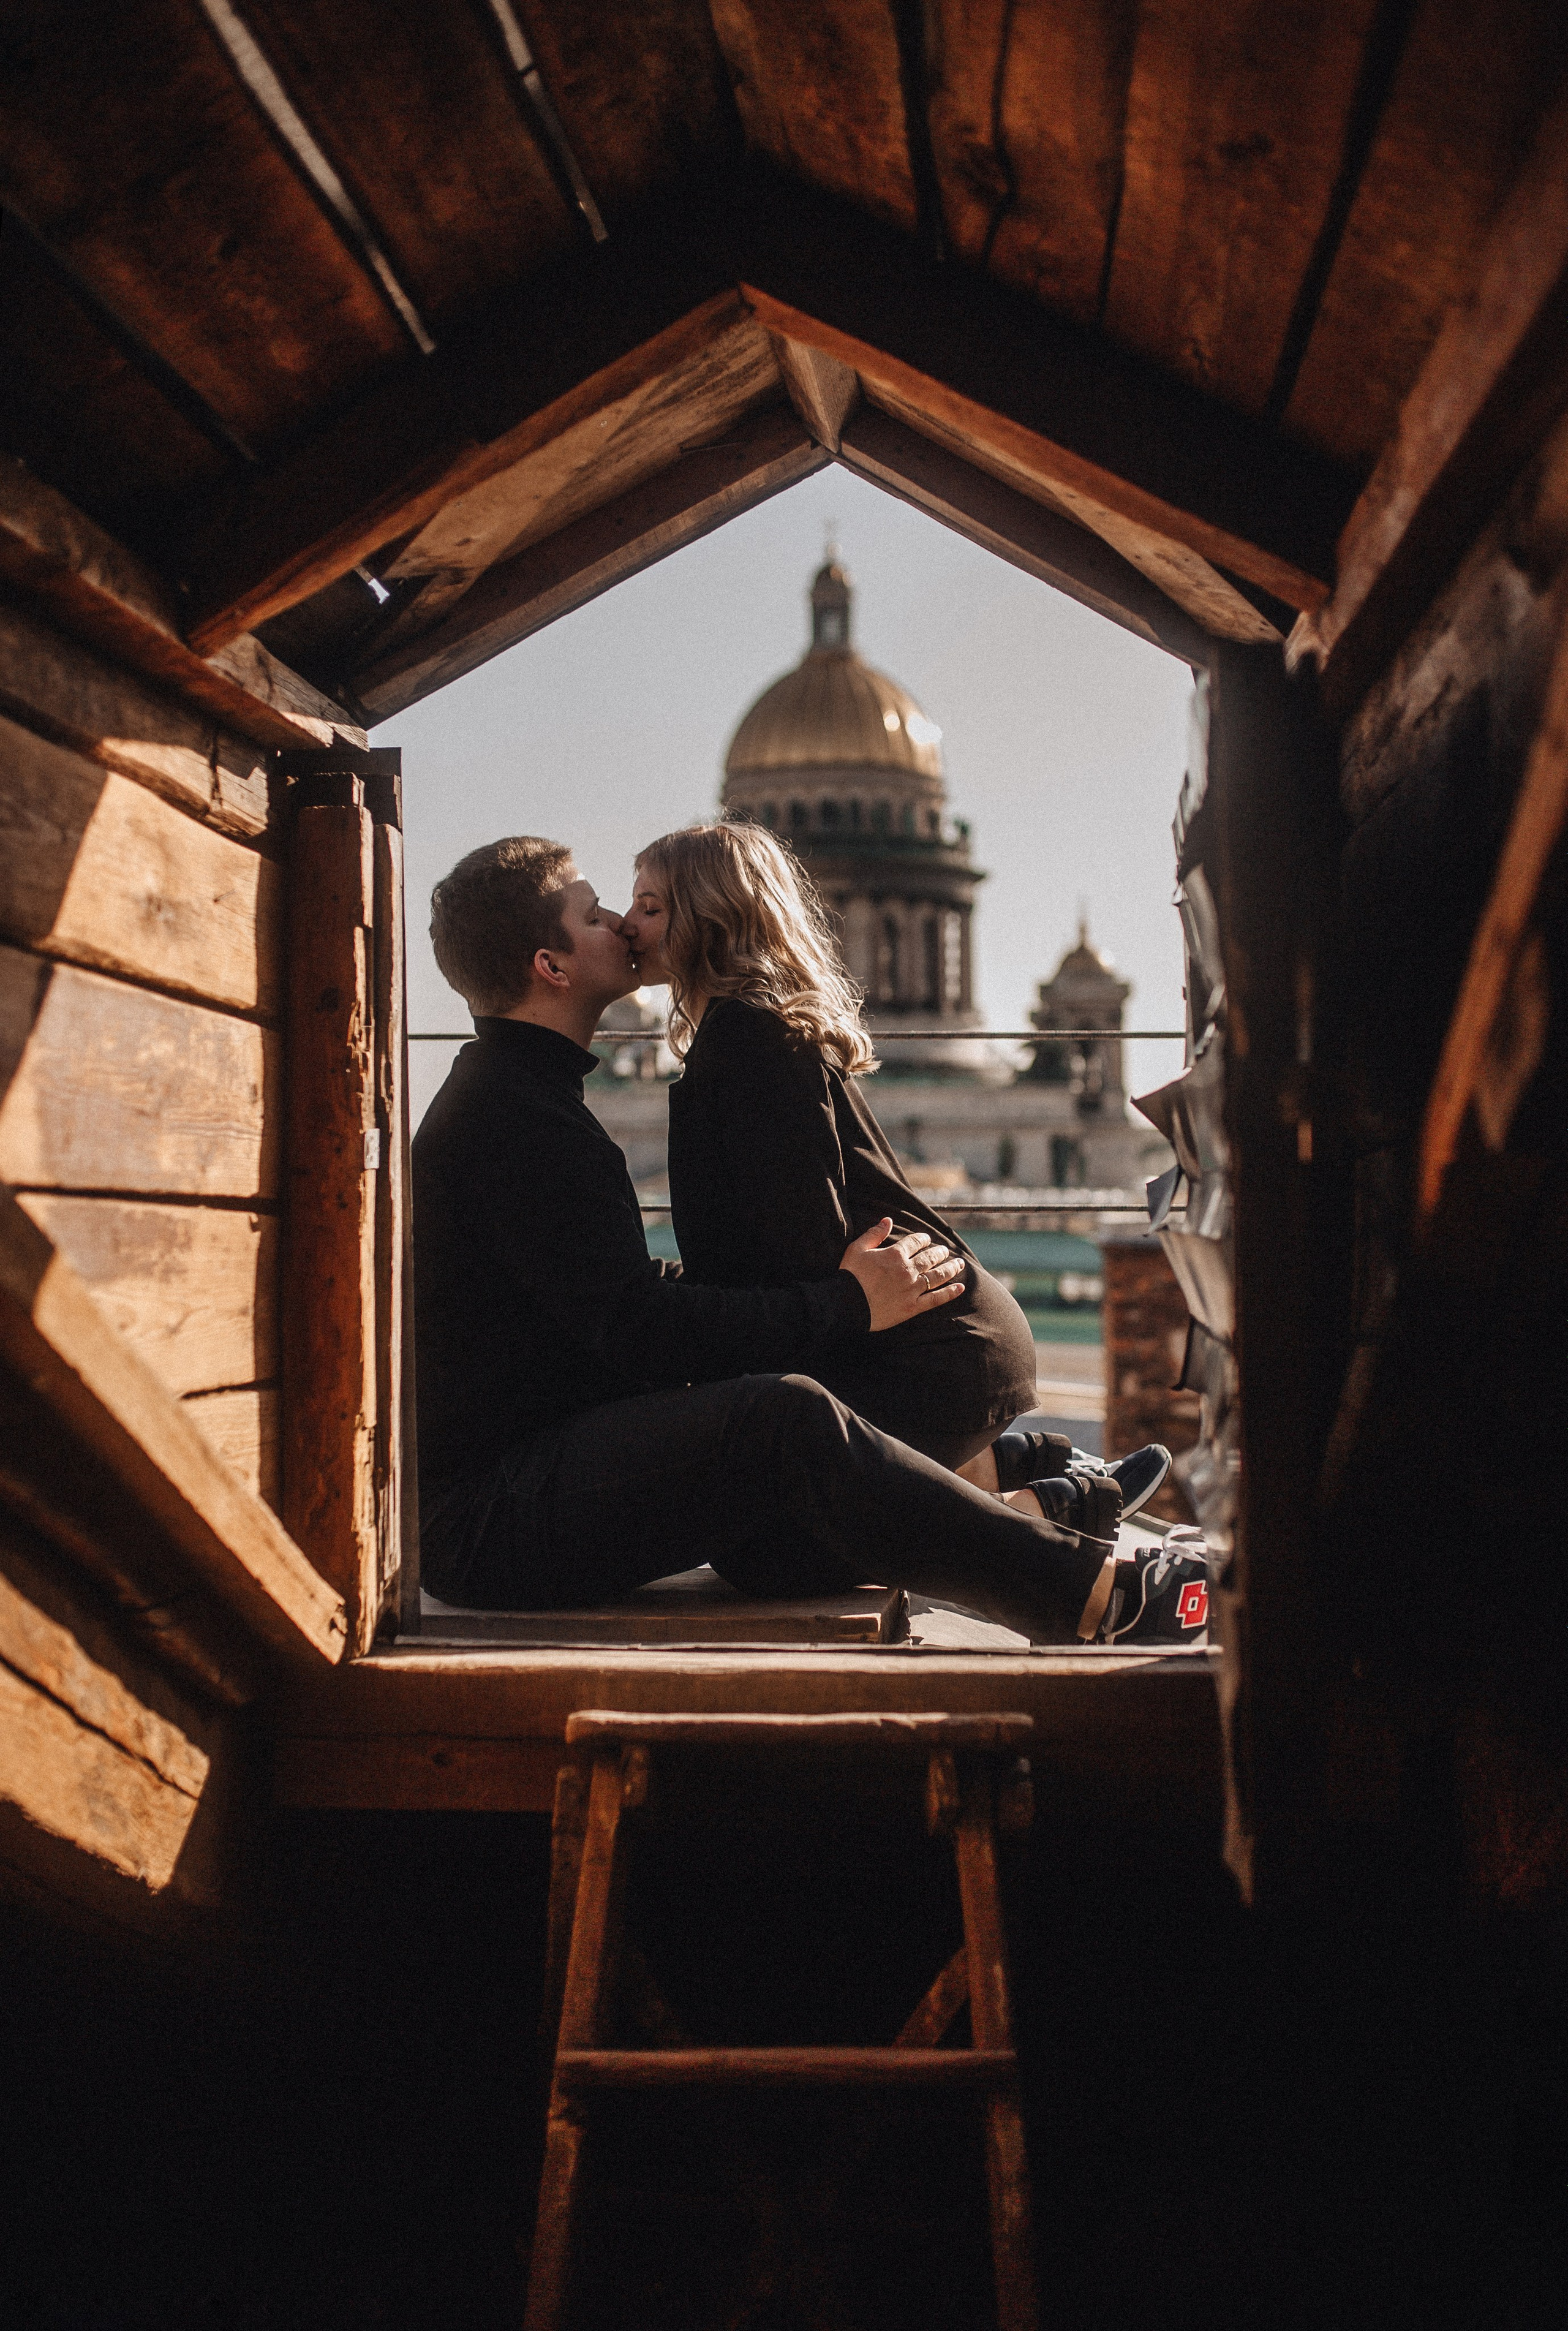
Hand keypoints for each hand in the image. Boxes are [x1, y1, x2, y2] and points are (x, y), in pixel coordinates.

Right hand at [839, 1218, 966, 1331]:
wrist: (846, 1305)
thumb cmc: (849, 1276)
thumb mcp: (857, 1249)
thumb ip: (874, 1234)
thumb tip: (887, 1220)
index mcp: (895, 1255)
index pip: (915, 1242)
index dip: (923, 1239)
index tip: (927, 1239)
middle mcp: (908, 1270)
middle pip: (930, 1258)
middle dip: (940, 1252)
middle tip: (945, 1250)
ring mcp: (912, 1289)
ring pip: (937, 1276)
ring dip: (951, 1269)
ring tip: (960, 1264)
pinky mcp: (913, 1307)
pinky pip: (936, 1299)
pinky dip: (950, 1293)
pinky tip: (960, 1288)